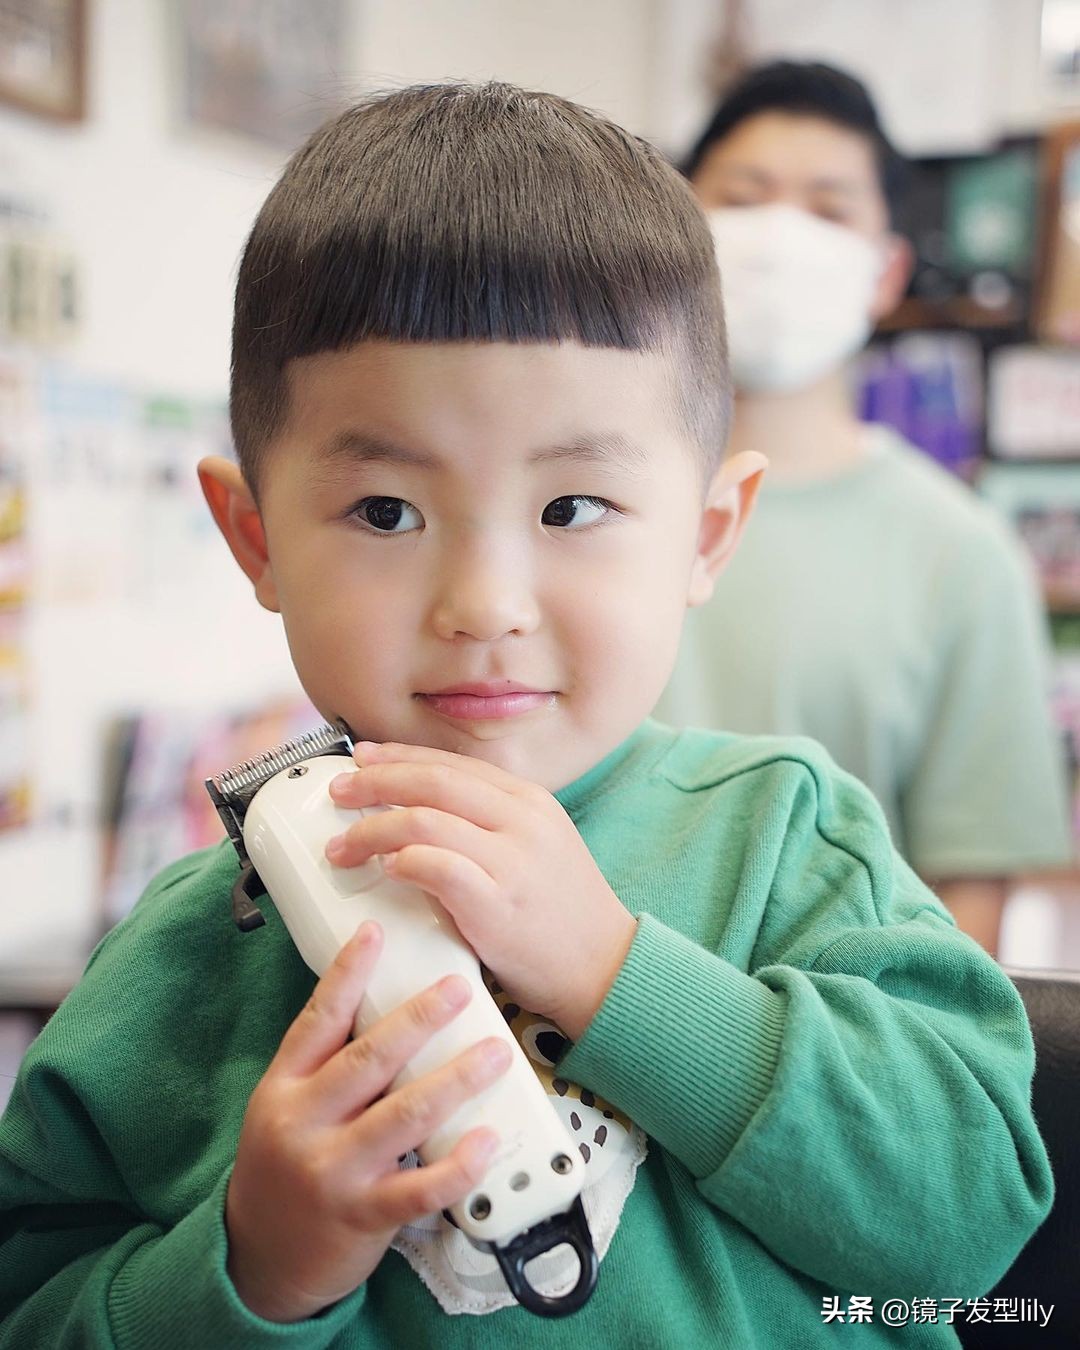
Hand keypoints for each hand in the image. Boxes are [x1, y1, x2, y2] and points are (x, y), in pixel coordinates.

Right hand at [225, 922, 510, 1323]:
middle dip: (419, 1020)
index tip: (375, 933)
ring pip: (403, 1116)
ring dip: (455, 1080)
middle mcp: (304, 1124)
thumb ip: (329, 1068)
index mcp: (285, 1088)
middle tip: (459, 989)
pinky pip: (418, 1189)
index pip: (318, 1020)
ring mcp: (332, 1171)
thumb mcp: (287, 1108)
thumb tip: (393, 1012)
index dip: (347, 974)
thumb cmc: (286, 1167)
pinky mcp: (362, 1216)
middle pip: (368, 1060)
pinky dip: (457, 1164)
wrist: (259, 1259)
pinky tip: (486, 1140)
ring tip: (494, 1052)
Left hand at [325, 741, 636, 1038]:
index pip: (452, 763)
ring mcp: (513, 860)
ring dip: (372, 829)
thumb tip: (422, 812)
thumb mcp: (537, 846)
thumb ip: (489, 823)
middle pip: (432, 781)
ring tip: (344, 847)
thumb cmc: (563, 913)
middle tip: (340, 793)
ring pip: (424, 820)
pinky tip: (384, 869)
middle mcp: (522, 820)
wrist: (605, 967)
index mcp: (529, 800)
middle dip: (375, 782)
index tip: (363, 759)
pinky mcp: (499, 904)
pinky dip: (403, 862)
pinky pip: (438, 868)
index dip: (400, 756)